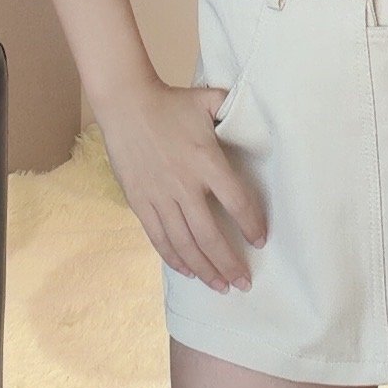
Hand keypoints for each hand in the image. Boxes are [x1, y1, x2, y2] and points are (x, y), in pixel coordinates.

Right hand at [98, 76, 267, 290]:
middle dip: (229, 263)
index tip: (261, 241)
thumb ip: (233, 110)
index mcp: (207, 161)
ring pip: (184, 243)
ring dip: (204, 269)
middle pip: (211, 235)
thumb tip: (255, 114)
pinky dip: (174, 258)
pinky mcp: (140, 202)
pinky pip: (158, 238)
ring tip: (220, 286)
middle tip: (244, 283)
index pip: (237, 202)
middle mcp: (184, 185)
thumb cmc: (171, 102)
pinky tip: (187, 271)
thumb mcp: (209, 101)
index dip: (252, 225)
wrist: (126, 104)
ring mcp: (160, 196)